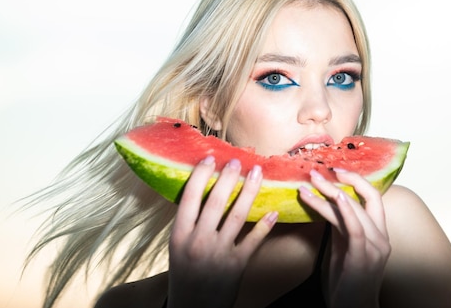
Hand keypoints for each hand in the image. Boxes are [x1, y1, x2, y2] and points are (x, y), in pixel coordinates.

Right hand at [167, 156, 277, 307]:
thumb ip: (188, 221)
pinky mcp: (237, 265)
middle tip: (236, 160)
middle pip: (216, 202)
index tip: (210, 158)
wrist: (193, 307)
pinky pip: (253, 240)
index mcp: (180, 234)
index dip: (200, 175)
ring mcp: (219, 253)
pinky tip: (273, 211)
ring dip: (249, 191)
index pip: (190, 197)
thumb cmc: (184, 272)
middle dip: (228, 177)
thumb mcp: (177, 246)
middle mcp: (198, 241)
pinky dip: (264, 225)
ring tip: (256, 173)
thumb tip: (200, 188)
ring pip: (237, 215)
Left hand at [299, 169, 390, 307]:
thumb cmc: (346, 280)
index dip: (355, 180)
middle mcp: (381, 237)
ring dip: (328, 193)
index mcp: (379, 232)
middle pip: (368, 196)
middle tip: (315, 172)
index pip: (373, 196)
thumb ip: (341, 225)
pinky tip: (332, 197)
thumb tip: (327, 203)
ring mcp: (375, 247)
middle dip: (341, 180)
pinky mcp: (362, 257)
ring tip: (307, 185)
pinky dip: (344, 210)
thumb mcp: (344, 246)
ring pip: (354, 209)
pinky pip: (355, 228)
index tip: (334, 170)